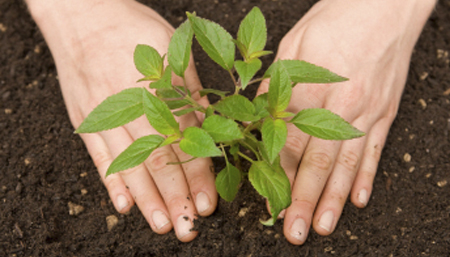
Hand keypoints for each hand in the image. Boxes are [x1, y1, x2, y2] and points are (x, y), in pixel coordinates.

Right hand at [27, 0, 215, 241]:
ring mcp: (105, 115)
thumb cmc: (132, 28)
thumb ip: (191, 93)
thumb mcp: (172, 50)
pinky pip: (98, 156)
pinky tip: (123, 205)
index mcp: (159, 89)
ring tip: (161, 224)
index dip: (198, 175)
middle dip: (175, 197)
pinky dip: (111, 182)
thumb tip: (212, 127)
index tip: (208, 204)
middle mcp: (132, 106)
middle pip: (157, 160)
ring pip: (129, 164)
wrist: (82, 14)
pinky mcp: (86, 119)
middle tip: (187, 228)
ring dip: (146, 199)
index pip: (185, 141)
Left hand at [257, 0, 434, 243]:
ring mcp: (368, 111)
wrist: (384, 5)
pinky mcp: (386, 112)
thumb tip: (255, 120)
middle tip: (295, 231)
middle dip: (304, 199)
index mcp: (313, 87)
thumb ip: (274, 87)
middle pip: (319, 161)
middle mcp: (343, 105)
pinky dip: (365, 177)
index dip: (277, 174)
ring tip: (323, 227)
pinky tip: (356, 200)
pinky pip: (374, 150)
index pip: (289, 141)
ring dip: (333, 199)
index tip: (268, 200)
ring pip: (347, 164)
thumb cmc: (334, 21)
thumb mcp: (292, 46)